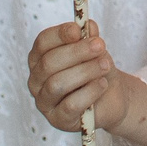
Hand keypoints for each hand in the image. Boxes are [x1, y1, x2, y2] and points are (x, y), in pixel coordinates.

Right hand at [28, 20, 135, 134]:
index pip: (42, 43)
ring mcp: (45, 102)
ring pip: (57, 84)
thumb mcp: (95, 50)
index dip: (58, 34)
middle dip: (76, 52)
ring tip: (105, 65)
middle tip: (100, 45)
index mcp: (40, 59)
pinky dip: (89, 92)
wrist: (110, 97)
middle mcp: (37, 80)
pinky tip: (102, 84)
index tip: (78, 30)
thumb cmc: (96, 70)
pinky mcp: (58, 120)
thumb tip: (88, 25)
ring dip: (85, 71)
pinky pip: (70, 105)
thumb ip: (89, 37)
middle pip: (48, 63)